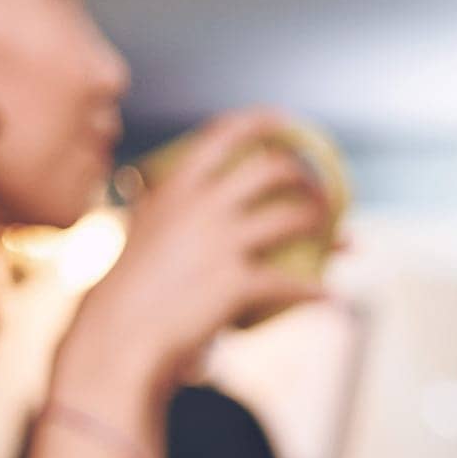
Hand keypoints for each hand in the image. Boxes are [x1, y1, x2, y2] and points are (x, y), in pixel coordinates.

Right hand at [60, 107, 332, 394]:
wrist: (118, 336)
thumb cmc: (123, 295)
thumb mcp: (139, 237)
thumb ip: (162, 217)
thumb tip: (171, 209)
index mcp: (175, 188)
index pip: (223, 135)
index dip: (261, 123)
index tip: (284, 121)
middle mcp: (203, 206)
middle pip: (271, 170)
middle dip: (305, 175)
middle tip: (320, 191)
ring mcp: (223, 242)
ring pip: (292, 218)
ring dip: (324, 226)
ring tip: (338, 240)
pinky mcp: (237, 283)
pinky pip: (291, 283)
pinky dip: (317, 292)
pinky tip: (332, 297)